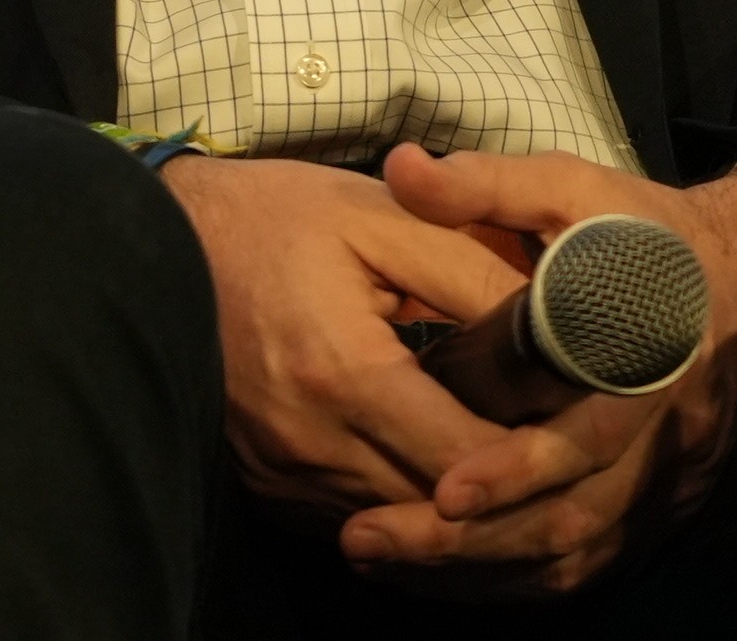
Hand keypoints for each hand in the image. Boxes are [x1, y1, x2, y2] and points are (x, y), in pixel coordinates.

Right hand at [157, 150, 540, 520]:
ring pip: (400, 521)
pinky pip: (355, 515)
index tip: (579, 427)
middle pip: (438, 505)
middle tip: (558, 448)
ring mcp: (281, 474)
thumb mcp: (379, 217)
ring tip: (509, 455)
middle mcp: (309, 443)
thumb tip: (553, 322)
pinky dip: (401, 499)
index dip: (532, 453)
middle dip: (503, 486)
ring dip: (454, 499)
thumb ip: (469, 270)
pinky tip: (435, 460)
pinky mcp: (266, 485)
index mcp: (343, 372)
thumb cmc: (274, 218)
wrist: (157, 243)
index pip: (466, 457)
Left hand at [335, 133, 736, 596]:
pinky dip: (513, 577)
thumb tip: (400, 168)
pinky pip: (585, 561)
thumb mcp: (572, 186)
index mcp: (641, 355)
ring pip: (573, 549)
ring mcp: (658, 478)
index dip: (517, 468)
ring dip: (479, 567)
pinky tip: (443, 571)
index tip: (444, 490)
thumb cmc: (644, 230)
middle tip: (370, 538)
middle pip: (570, 515)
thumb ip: (487, 185)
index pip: (585, 431)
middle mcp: (656, 432)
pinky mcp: (650, 504)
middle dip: (470, 540)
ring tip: (384, 558)